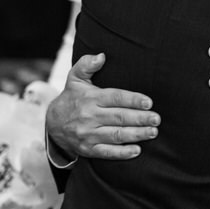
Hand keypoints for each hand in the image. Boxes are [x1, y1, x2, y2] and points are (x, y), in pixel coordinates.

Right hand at [45, 53, 160, 159]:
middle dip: (140, 118)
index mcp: (91, 98)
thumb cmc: (72, 97)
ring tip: (153, 132)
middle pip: (119, 117)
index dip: (133, 100)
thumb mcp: (75, 78)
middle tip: (157, 119)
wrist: (52, 124)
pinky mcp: (88, 149)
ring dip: (136, 135)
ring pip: (116, 135)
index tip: (149, 102)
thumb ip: (87, 64)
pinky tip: (137, 150)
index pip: (115, 98)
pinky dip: (122, 153)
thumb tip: (101, 56)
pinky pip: (106, 152)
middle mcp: (89, 116)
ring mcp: (88, 134)